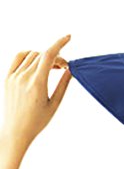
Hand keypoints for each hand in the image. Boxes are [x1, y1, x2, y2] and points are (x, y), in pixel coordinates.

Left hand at [2, 34, 72, 148]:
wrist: (15, 131)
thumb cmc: (37, 121)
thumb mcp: (54, 104)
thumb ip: (63, 85)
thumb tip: (70, 70)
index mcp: (37, 84)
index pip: (48, 55)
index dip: (59, 43)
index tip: (68, 37)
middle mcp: (23, 77)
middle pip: (42, 55)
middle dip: (56, 57)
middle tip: (64, 67)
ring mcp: (13, 76)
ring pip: (31, 55)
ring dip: (44, 57)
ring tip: (52, 68)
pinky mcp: (7, 78)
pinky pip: (18, 58)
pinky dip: (29, 56)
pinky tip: (36, 63)